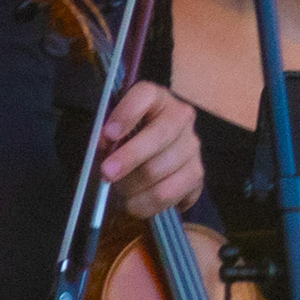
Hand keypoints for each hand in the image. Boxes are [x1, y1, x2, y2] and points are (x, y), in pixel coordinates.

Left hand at [99, 79, 202, 218]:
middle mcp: (181, 117)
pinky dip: (145, 203)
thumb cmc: (126, 141)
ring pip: (160, 170)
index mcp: (156, 98)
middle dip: (129, 158)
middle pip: (158, 136)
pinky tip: (133, 203)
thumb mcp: (112, 132)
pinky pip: (168, 194)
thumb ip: (105, 136)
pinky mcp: (196, 174)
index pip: (146, 95)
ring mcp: (192, 146)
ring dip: (132, 185)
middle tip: (106, 174)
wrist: (155, 161)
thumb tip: (103, 147)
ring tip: (117, 190)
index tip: (108, 134)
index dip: (127, 114)